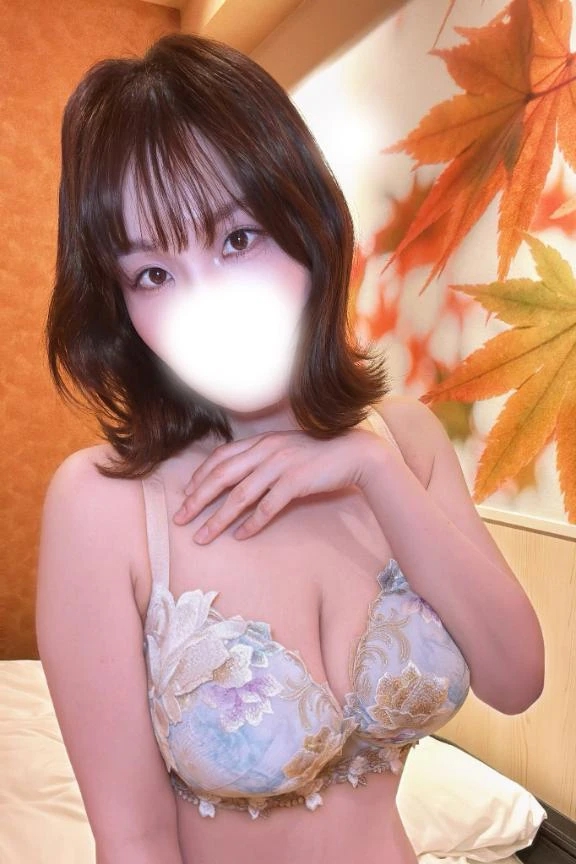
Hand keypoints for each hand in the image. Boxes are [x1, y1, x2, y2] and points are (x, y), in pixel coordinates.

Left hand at [173, 426, 385, 543]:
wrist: (353, 452)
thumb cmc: (318, 454)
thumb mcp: (285, 448)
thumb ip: (262, 457)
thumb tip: (239, 476)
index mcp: (261, 441)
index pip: (221, 457)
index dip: (200, 476)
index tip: (187, 495)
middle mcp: (266, 450)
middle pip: (221, 476)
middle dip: (197, 499)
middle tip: (181, 519)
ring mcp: (280, 465)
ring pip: (239, 495)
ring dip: (217, 519)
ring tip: (202, 537)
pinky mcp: (295, 482)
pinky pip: (267, 507)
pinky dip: (251, 524)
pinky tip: (240, 537)